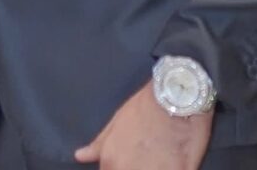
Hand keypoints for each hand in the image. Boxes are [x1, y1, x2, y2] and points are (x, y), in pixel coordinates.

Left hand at [74, 79, 213, 168]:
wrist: (175, 93)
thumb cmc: (145, 105)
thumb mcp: (117, 121)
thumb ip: (99, 145)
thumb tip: (80, 156)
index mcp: (111, 162)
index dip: (122, 169)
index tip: (132, 161)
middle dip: (138, 169)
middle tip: (147, 157)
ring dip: (154, 169)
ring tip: (159, 158)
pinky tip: (173, 163)